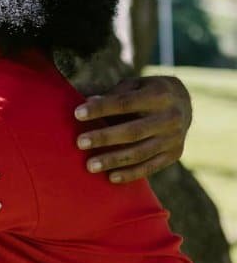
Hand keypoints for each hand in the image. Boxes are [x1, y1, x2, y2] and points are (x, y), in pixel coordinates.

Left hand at [73, 75, 191, 182]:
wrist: (184, 102)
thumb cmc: (146, 92)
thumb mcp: (134, 85)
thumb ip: (113, 94)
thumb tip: (89, 101)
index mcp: (159, 95)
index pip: (125, 102)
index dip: (101, 108)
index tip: (77, 113)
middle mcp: (171, 117)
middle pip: (133, 131)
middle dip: (105, 138)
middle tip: (80, 143)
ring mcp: (174, 138)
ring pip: (141, 152)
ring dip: (114, 160)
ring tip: (90, 166)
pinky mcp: (174, 154)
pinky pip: (150, 167)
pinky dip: (130, 174)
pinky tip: (111, 177)